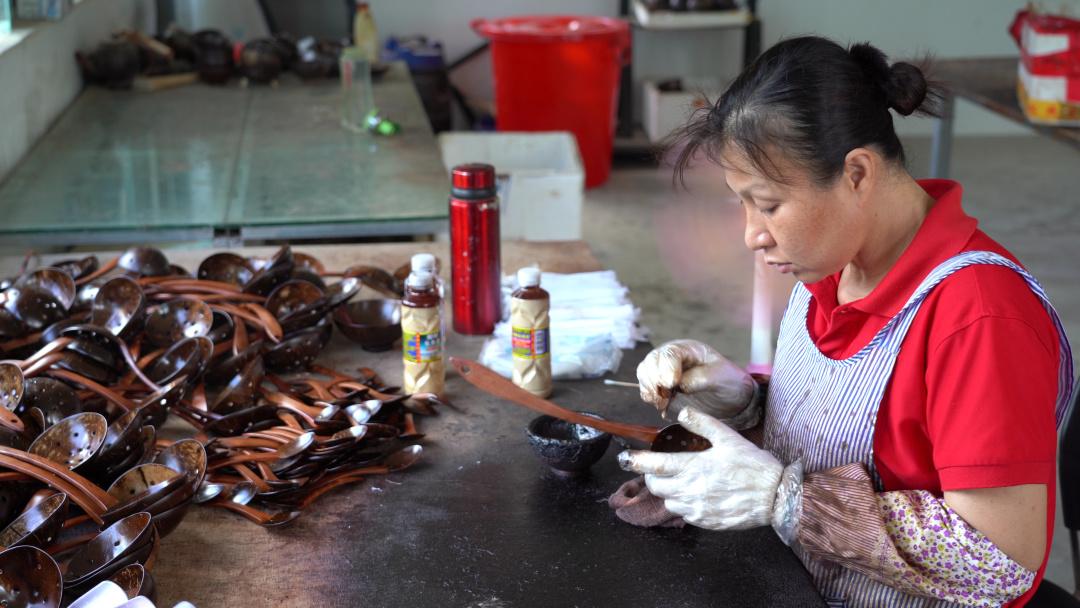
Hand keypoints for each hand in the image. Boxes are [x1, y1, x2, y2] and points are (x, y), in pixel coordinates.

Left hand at [618, 407, 795, 532]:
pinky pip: (683, 513)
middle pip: (655, 486)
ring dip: (669, 491)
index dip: (635, 462)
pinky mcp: (704, 522)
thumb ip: (702, 424)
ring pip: (668, 501)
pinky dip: (684, 504)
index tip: (624, 459)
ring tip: (683, 480)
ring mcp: (696, 509)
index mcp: (693, 467)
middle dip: (653, 476)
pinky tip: (698, 495)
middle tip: (662, 468)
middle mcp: (690, 490)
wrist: (775, 497)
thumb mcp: (728, 438)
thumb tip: (681, 413)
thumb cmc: (753, 465)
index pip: (654, 466)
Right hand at [636, 339, 755, 419]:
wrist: (729, 398)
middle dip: (654, 379)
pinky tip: (662, 405)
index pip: (669, 353)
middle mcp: (672, 358)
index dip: (667, 368)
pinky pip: (647, 389)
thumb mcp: (720, 376)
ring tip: (663, 402)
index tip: (671, 383)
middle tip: (665, 395)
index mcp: (687, 350)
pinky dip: (650, 398)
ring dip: (650, 389)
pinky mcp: (661, 388)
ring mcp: (663, 372)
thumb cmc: (727, 381)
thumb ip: (700, 378)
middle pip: (651, 361)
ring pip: (644, 374)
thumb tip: (679, 385)